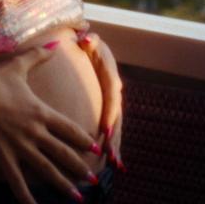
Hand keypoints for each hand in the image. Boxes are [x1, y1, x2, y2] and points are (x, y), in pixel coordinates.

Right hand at [0, 43, 100, 203]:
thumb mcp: (18, 65)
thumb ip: (38, 56)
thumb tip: (55, 43)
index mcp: (41, 112)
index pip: (69, 129)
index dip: (84, 140)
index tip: (96, 148)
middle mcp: (35, 132)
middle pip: (63, 153)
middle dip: (80, 168)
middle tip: (93, 180)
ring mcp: (20, 146)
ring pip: (46, 170)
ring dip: (63, 185)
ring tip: (77, 198)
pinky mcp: (3, 156)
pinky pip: (17, 181)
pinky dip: (26, 197)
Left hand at [78, 31, 124, 171]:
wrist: (92, 46)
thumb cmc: (87, 44)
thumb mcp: (89, 40)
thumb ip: (89, 41)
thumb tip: (87, 40)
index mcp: (110, 76)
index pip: (111, 97)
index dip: (109, 114)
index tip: (105, 131)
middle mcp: (115, 91)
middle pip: (116, 117)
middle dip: (114, 138)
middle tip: (110, 156)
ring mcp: (113, 102)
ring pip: (116, 126)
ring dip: (116, 146)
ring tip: (115, 165)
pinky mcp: (109, 109)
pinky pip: (112, 128)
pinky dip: (113, 145)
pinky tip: (114, 163)